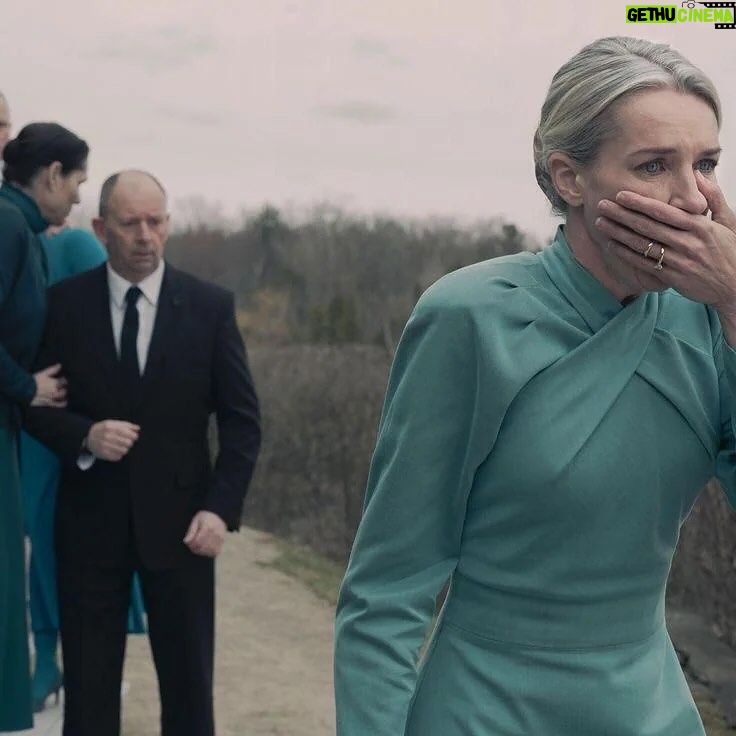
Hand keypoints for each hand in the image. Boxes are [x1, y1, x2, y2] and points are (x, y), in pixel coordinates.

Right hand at [31, 364, 67, 406]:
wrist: (25, 390)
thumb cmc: (33, 380)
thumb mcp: (43, 373)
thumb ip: (52, 369)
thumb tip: (60, 365)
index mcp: (54, 382)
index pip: (63, 381)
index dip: (64, 380)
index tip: (63, 380)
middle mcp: (55, 390)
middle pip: (64, 389)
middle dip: (64, 388)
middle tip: (63, 388)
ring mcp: (53, 397)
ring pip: (62, 396)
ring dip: (64, 395)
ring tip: (63, 394)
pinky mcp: (49, 403)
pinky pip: (58, 404)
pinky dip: (62, 404)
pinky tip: (65, 403)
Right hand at [86, 420, 139, 460]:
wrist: (88, 436)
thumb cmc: (104, 429)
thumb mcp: (113, 423)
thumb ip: (127, 425)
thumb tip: (138, 428)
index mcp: (110, 427)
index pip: (128, 433)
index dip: (134, 436)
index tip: (134, 437)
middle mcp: (107, 436)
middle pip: (128, 443)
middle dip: (130, 442)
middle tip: (127, 442)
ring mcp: (104, 446)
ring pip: (124, 451)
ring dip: (125, 449)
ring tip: (121, 446)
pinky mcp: (103, 454)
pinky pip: (118, 457)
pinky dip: (119, 454)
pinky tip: (116, 450)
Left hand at [183, 511, 226, 557]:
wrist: (219, 515)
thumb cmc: (205, 517)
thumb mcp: (196, 520)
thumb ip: (191, 531)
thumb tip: (186, 541)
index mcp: (208, 527)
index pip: (197, 541)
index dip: (191, 544)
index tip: (188, 542)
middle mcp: (215, 533)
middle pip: (202, 547)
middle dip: (194, 548)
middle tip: (191, 545)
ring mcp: (220, 538)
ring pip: (208, 551)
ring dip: (201, 551)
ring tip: (197, 547)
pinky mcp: (222, 542)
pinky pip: (215, 552)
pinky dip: (208, 552)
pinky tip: (204, 548)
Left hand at [595, 173, 735, 312]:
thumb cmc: (731, 251)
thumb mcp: (729, 221)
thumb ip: (713, 197)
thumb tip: (698, 175)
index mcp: (700, 226)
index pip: (664, 212)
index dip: (640, 203)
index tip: (621, 195)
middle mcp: (687, 243)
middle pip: (647, 226)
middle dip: (622, 214)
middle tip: (602, 205)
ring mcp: (678, 261)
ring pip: (643, 245)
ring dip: (618, 233)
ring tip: (601, 223)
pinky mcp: (672, 277)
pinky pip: (644, 264)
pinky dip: (626, 254)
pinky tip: (612, 245)